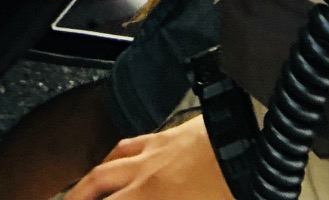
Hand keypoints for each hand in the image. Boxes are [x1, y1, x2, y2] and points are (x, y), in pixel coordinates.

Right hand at [66, 118, 229, 198]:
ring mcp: (155, 150)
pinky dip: (116, 154)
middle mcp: (144, 172)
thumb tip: (144, 197)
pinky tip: (116, 158)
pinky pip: (132, 143)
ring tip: (78, 191)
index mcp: (149, 197)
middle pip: (94, 186)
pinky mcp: (170, 136)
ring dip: (89, 180)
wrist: (253, 144)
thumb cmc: (234, 185)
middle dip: (75, 198)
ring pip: (109, 162)